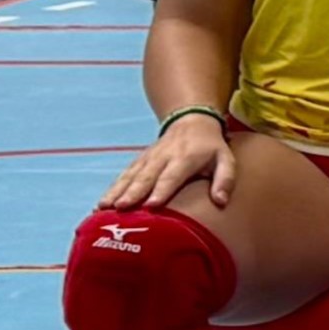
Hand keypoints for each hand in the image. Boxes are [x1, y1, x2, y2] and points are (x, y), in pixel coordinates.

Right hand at [108, 111, 234, 211]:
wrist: (191, 121)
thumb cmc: (211, 147)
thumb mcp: (226, 159)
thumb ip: (225, 179)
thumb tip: (222, 201)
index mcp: (185, 158)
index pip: (172, 176)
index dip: (162, 190)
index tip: (151, 205)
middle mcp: (163, 157)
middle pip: (146, 177)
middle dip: (132, 193)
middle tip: (121, 208)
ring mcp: (148, 158)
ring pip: (130, 176)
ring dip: (116, 191)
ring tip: (103, 207)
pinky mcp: (139, 161)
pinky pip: (124, 175)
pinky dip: (112, 188)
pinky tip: (101, 203)